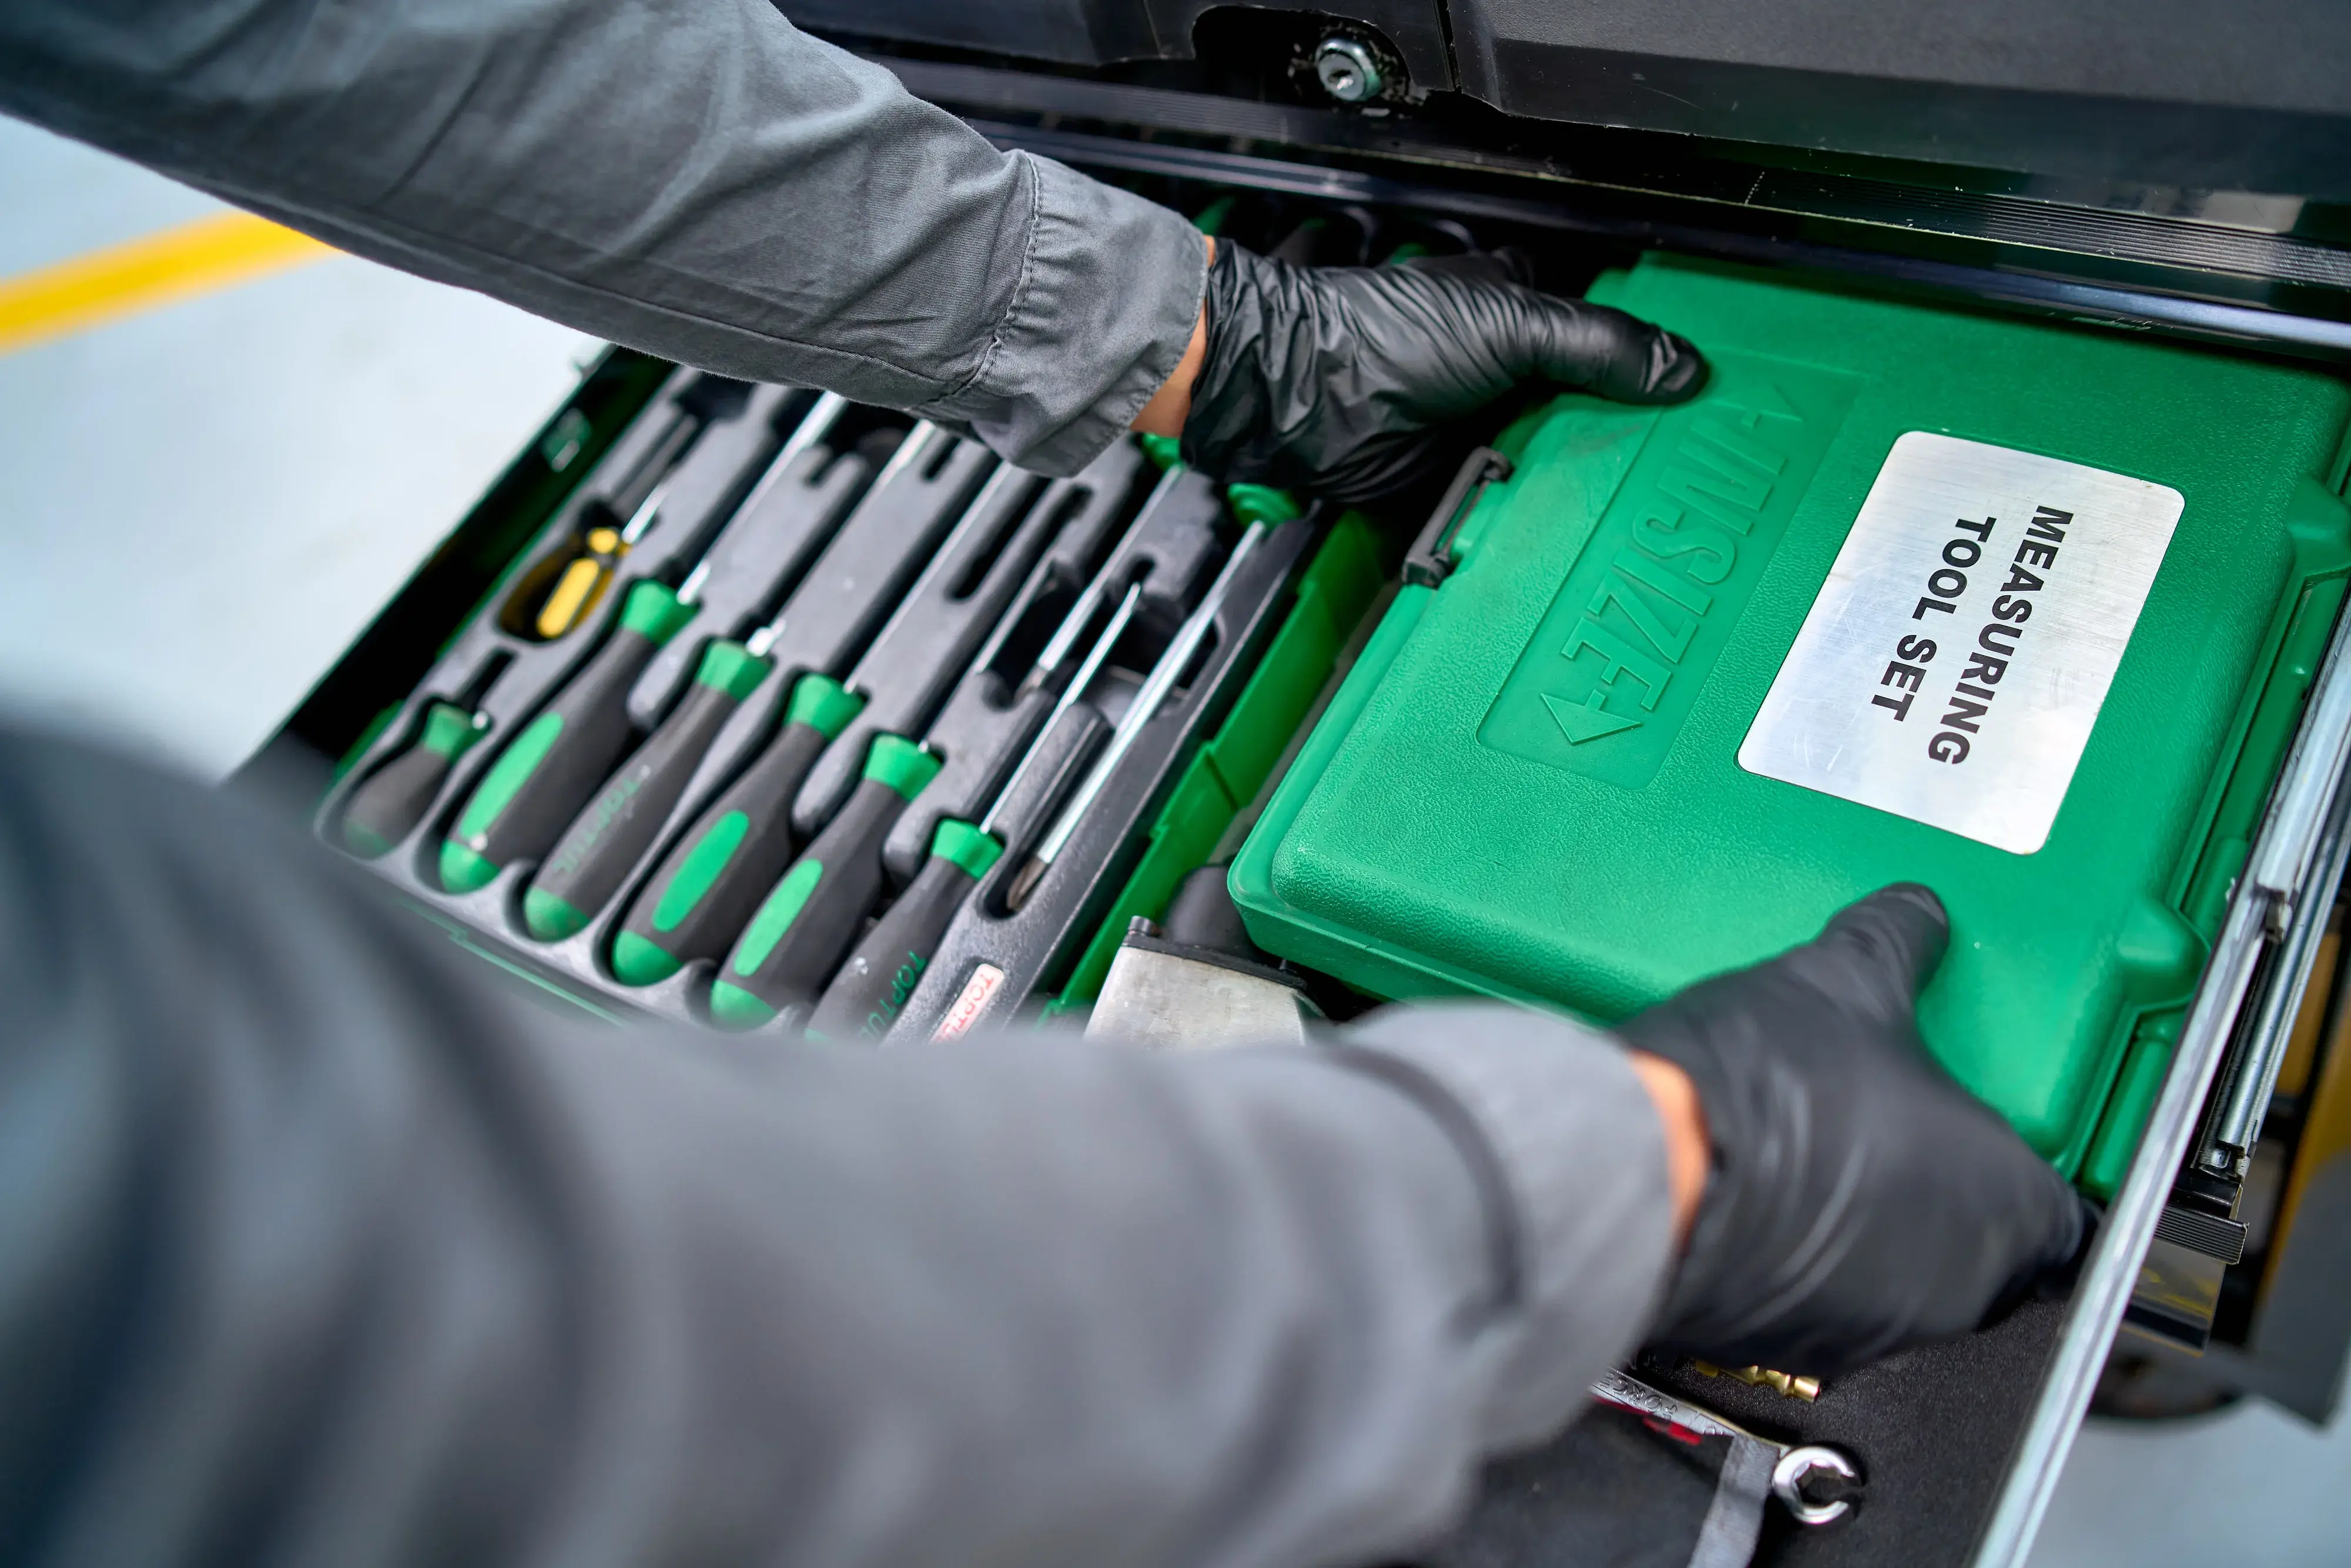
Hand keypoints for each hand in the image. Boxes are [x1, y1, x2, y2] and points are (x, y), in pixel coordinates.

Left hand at [1163, 240, 1705, 502]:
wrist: (1298, 395)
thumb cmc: (1376, 337)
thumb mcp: (1510, 324)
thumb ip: (1597, 344)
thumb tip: (1680, 366)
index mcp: (1519, 314)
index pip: (1605, 343)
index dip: (1647, 370)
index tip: (1699, 403)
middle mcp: (1501, 375)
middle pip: (1584, 413)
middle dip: (1622, 442)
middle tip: (1682, 473)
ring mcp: (1476, 432)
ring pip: (1550, 468)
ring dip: (1579, 491)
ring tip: (1640, 516)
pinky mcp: (1451, 487)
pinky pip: (1505, 512)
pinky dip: (1528, 526)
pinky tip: (1570, 541)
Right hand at [1617, 885, 2087, 1376]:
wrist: (1645, 1168)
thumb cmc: (1764, 1092)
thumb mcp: (1845, 980)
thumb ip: (1898, 943)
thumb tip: (1917, 914)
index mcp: (2005, 1205)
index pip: (2067, 1211)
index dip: (2028, 1159)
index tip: (1987, 1121)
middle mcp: (1955, 1288)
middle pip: (1982, 1242)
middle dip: (1941, 1183)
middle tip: (1891, 1116)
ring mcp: (1870, 1328)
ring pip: (1898, 1274)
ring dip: (1871, 1222)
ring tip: (1816, 1143)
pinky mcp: (1786, 1344)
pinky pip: (1821, 1300)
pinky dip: (1804, 1255)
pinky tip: (1762, 1187)